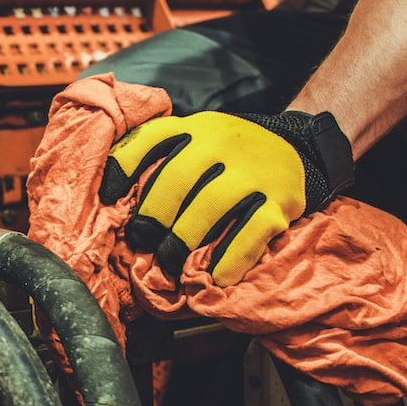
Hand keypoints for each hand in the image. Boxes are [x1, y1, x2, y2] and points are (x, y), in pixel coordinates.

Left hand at [100, 110, 353, 284]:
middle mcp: (223, 143)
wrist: (299, 147)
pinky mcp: (280, 201)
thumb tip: (112, 192)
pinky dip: (229, 261)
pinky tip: (214, 277)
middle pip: (176, 180)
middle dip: (152, 218)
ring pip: (209, 208)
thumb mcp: (197, 139)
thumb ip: (161, 153)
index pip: (151, 139)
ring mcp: (254, 172)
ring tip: (169, 264)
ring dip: (183, 241)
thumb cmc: (231, 154)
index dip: (123, 167)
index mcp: (196, 128)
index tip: (107, 198)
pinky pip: (250, 234)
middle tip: (142, 243)